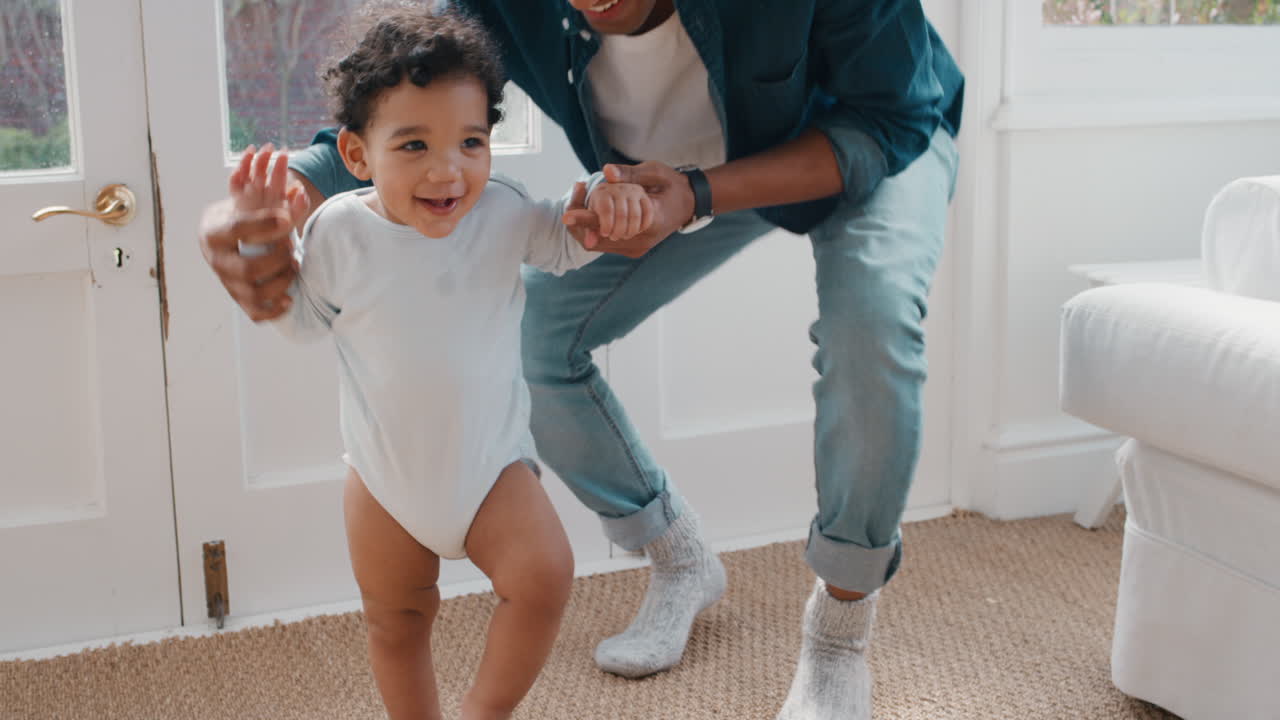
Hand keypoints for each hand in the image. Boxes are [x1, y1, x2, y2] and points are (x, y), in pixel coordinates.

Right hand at [199, 145, 309, 321]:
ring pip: (253, 292)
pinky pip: (254, 312)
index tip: (285, 219)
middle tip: (292, 247)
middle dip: (276, 259)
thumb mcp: (247, 201)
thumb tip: (299, 190)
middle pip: (246, 269)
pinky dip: (273, 309)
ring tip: (295, 266)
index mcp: (214, 232)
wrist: (222, 235)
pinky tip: (289, 298)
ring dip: (281, 281)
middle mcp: (216, 260)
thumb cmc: (238, 215)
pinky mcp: (238, 298)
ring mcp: (227, 282)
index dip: (262, 224)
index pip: (236, 229)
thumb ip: (272, 196)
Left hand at [563, 162, 693, 257]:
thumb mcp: (655, 172)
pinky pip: (606, 243)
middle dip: (580, 224)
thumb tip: (606, 171)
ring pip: (599, 244)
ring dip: (586, 228)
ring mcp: (637, 248)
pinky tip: (591, 213)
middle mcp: (642, 241)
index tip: (567, 216)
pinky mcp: (633, 249)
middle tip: (571, 202)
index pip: (611, 224)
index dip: (587, 220)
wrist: (689, 204)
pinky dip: (596, 230)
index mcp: (650, 221)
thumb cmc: (672, 184)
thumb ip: (630, 174)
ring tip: (578, 202)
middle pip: (598, 240)